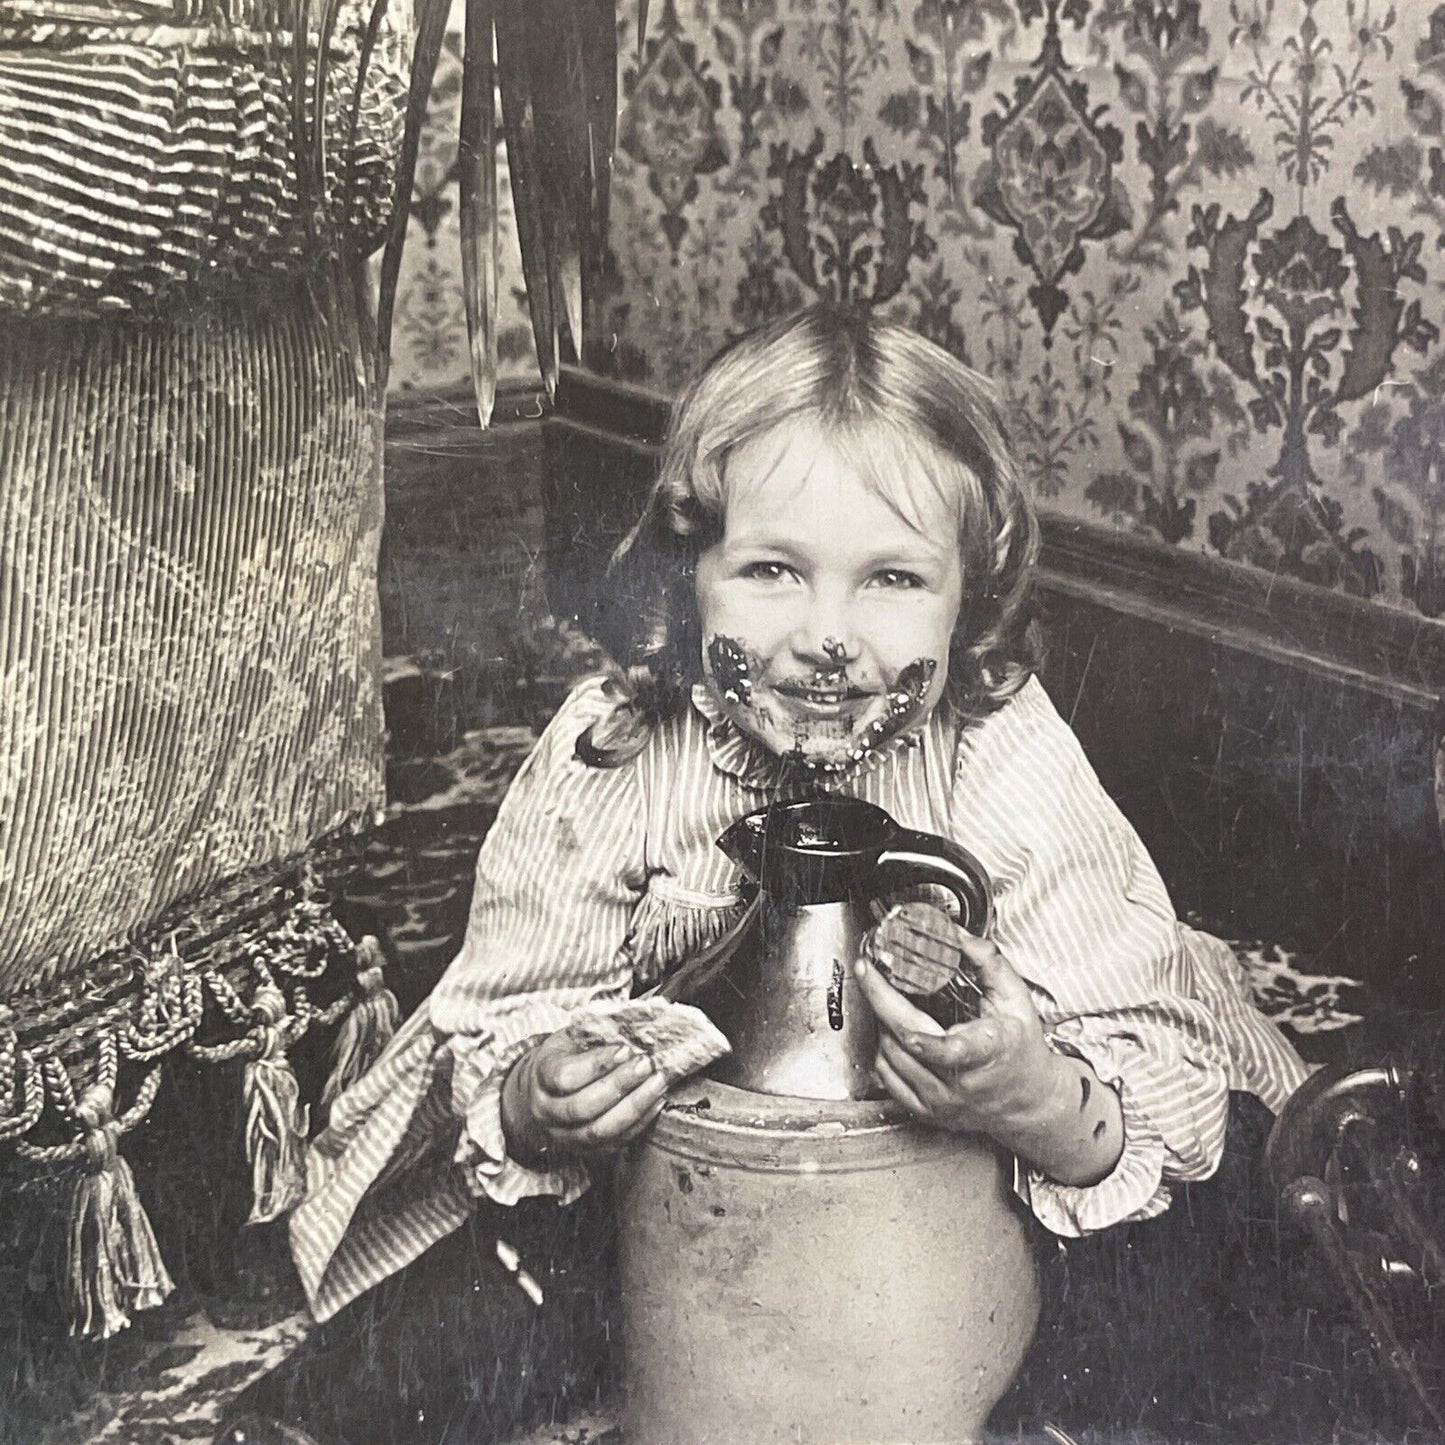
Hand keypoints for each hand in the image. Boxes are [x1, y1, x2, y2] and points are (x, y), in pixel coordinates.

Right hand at [501, 1029, 668, 1167]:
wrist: (545, 1088)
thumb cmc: (566, 1055)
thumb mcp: (572, 1036)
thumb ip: (596, 1034)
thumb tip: (633, 1033)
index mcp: (540, 1076)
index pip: (565, 1076)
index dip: (597, 1064)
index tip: (625, 1049)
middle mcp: (546, 1111)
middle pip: (583, 1107)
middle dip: (620, 1085)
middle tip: (646, 1065)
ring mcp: (564, 1136)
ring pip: (600, 1130)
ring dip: (635, 1106)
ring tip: (657, 1083)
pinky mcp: (586, 1151)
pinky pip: (615, 1143)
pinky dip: (640, 1123)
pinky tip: (656, 1101)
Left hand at [855, 933, 1060, 1139]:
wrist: (1028, 1100)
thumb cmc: (1020, 1047)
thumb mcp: (1016, 998)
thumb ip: (988, 962)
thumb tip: (955, 935)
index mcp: (986, 1051)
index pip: (946, 1049)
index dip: (915, 1031)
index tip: (893, 1000)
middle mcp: (960, 1082)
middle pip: (904, 1042)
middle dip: (879, 999)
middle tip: (869, 971)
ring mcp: (941, 1101)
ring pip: (889, 1056)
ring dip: (883, 1023)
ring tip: (890, 1002)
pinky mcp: (926, 1112)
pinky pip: (886, 1077)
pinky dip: (883, 1050)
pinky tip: (893, 1033)